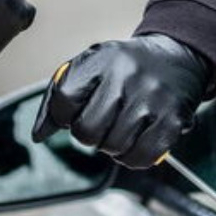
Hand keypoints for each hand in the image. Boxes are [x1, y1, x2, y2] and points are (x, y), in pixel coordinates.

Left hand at [31, 34, 208, 168]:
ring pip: (113, 148)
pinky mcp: (173, 120)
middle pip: (87, 131)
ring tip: (120, 128)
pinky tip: (135, 141)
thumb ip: (58, 99)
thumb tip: (38, 135)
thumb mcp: (89, 68)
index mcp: (101, 59)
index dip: (63, 117)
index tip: (73, 114)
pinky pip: (141, 157)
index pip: (64, 100)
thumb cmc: (124, 68)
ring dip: (111, 147)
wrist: (177, 57)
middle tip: (100, 124)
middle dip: (88, 134)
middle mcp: (127, 76)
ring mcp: (152, 99)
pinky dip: (133, 157)